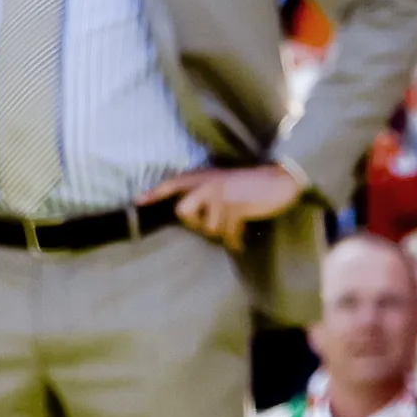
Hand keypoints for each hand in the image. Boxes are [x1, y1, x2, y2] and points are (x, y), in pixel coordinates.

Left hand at [164, 163, 306, 246]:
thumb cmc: (249, 186)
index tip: (138, 200)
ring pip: (209, 228)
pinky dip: (235, 240)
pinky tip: (241, 240)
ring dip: (222, 231)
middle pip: (183, 212)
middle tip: (214, 223)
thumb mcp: (223, 183)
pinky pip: (227, 234)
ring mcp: (221, 194)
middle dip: (196, 224)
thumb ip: (205, 195)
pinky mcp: (235, 206)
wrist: (278, 180)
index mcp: (204, 176)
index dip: (156, 193)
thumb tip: (189, 216)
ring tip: (235, 224)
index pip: (174, 183)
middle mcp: (208, 183)